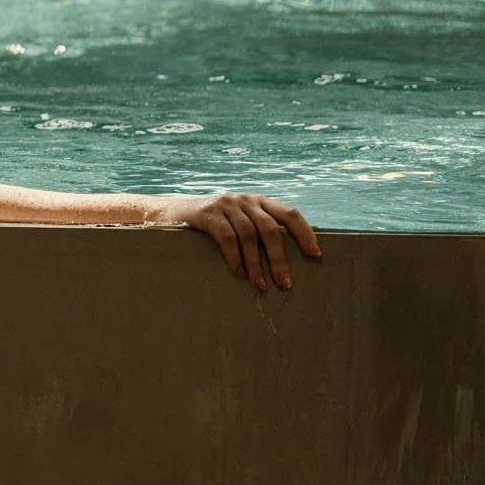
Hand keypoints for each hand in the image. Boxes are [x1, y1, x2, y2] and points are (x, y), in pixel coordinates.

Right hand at [158, 192, 319, 291]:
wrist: (169, 212)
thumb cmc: (211, 224)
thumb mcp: (238, 221)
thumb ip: (258, 230)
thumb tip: (286, 261)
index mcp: (258, 201)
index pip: (289, 213)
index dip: (304, 233)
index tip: (315, 254)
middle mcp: (244, 199)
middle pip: (270, 228)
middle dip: (280, 258)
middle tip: (285, 283)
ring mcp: (225, 204)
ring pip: (249, 235)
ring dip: (257, 263)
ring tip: (261, 285)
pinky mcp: (207, 213)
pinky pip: (227, 237)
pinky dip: (235, 257)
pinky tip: (238, 273)